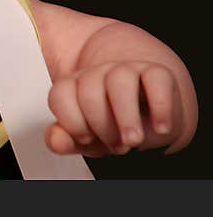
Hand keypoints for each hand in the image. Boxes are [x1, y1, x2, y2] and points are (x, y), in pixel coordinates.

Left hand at [45, 61, 184, 156]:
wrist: (151, 112)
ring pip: (119, 81)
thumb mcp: (89, 138)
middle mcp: (98, 74)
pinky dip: (160, 106)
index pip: (61, 95)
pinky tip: (160, 128)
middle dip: (101, 124)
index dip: (71, 121)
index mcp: (75, 86)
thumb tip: (56, 142)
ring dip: (126, 115)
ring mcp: (127, 70)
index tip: (86, 139)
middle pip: (89, 90)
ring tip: (133, 140)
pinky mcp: (157, 73)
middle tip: (116, 146)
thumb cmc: (114, 125)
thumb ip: (68, 140)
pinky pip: (156, 79)